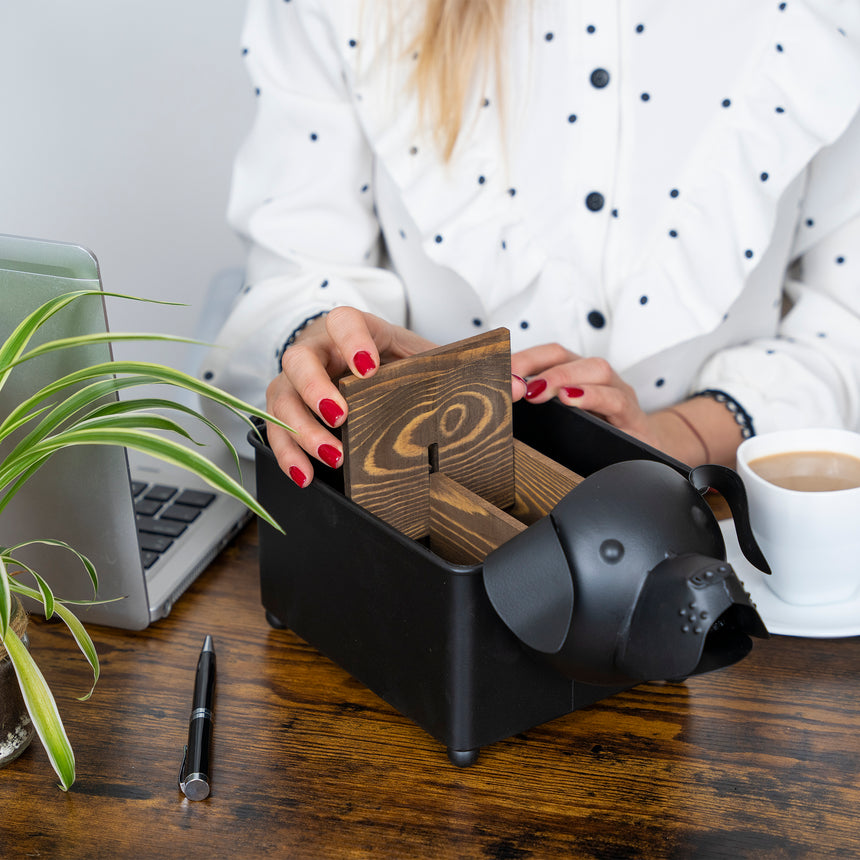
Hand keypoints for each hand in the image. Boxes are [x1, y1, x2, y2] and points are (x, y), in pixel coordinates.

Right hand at [266, 306, 435, 485]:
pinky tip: (305, 475)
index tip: (368, 368)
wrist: (369, 369)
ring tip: (332, 456)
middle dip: (316, 389)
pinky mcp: (289, 407)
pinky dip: (288, 454)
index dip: (352, 341)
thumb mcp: (422, 357)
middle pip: (299, 359)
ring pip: (281, 397)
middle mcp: (318, 350)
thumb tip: (503, 382)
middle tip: (340, 417)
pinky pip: (275, 429)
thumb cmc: (396, 362)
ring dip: (302, 429)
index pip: (344, 321)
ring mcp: (297, 379)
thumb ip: (451, 365)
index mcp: (354, 330)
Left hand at [510, 343, 739, 464]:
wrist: (646, 460)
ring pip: (596, 371)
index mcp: (574, 376)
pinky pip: (616, 399)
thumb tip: (497, 414)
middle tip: (511, 385)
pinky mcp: (634, 418)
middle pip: (565, 356)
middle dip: (534, 366)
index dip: (521, 359)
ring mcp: (619, 395)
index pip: (545, 355)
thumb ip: (535, 418)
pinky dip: (592, 396)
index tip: (497, 373)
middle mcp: (596, 379)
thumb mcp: (562, 425)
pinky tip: (571, 400)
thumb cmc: (596, 440)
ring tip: (536, 391)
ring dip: (562, 377)